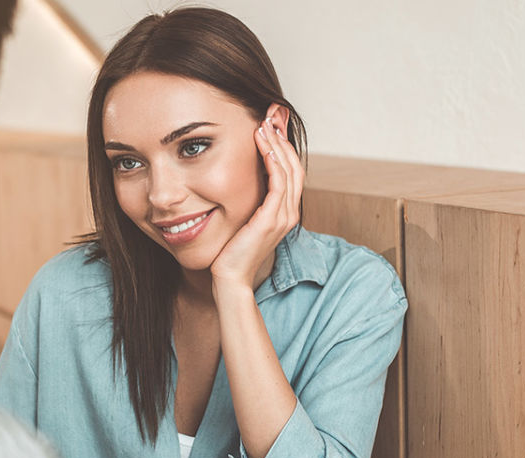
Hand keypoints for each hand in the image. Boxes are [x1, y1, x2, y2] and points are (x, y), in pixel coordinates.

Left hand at [210, 117, 304, 289]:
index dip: (283, 145)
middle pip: (295, 165)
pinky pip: (279, 185)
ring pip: (288, 171)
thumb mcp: (243, 218)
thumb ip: (248, 200)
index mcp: (285, 211)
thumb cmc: (231, 250)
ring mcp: (283, 217)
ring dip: (277, 145)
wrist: (229, 277)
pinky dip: (273, 162)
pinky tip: (264, 146)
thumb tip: (237, 176)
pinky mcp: (272, 220)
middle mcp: (289, 212)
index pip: (291, 170)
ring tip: (264, 124)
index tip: (271, 123)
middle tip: (271, 114)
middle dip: (283, 138)